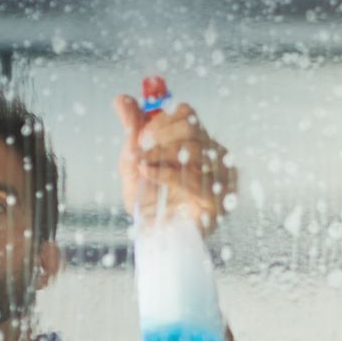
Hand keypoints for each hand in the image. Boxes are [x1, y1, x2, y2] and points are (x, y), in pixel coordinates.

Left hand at [113, 93, 238, 234]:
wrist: (157, 241)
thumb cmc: (150, 203)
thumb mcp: (133, 163)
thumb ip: (131, 130)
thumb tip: (121, 99)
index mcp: (196, 143)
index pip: (187, 114)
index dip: (162, 119)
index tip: (141, 133)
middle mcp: (212, 157)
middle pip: (192, 127)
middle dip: (160, 136)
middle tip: (140, 149)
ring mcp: (220, 179)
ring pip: (195, 148)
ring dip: (161, 154)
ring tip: (143, 166)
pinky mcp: (218, 201)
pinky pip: (194, 178)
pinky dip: (167, 173)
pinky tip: (150, 174)